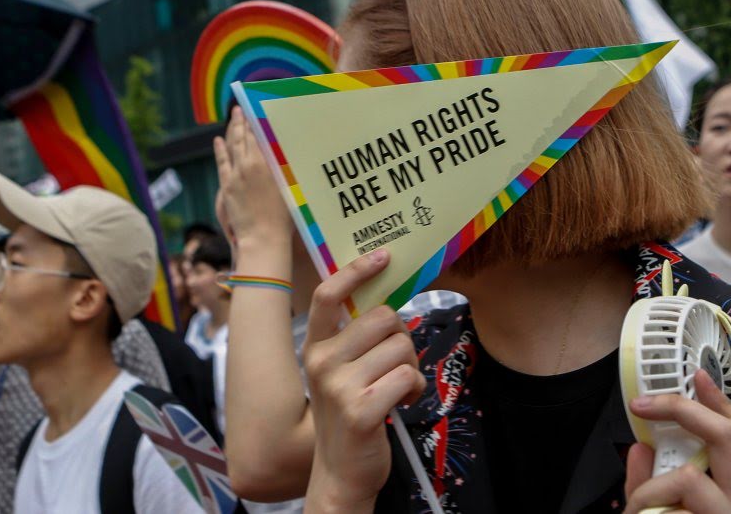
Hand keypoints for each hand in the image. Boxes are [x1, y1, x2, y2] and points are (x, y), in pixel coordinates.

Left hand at [214, 107, 293, 249]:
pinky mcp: (227, 186)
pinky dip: (220, 149)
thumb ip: (287, 170)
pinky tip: (218, 140)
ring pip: (234, 145)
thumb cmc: (284, 219)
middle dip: (244, 120)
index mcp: (270, 164)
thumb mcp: (292, 189)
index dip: (259, 121)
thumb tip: (288, 154)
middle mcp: (252, 165)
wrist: (263, 237)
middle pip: (246, 137)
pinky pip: (222, 162)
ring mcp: (237, 174)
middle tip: (242, 107)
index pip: (263, 136)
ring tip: (233, 115)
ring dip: (233, 128)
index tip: (258, 109)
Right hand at [302, 250, 425, 510]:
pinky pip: (408, 376)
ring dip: (411, 366)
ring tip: (398, 387)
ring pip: (401, 346)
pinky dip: (415, 388)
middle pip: (383, 317)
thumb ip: (356, 339)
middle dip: (402, 336)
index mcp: (315, 348)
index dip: (356, 270)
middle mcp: (321, 362)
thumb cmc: (350, 414)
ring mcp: (339, 387)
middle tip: (397, 361)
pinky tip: (403, 403)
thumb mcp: (342, 372)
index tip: (384, 257)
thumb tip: (388, 302)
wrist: (341, 473)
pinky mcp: (361, 410)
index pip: (327, 295)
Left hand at [623, 372, 730, 513]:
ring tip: (638, 508)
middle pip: (726, 434)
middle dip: (682, 410)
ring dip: (650, 490)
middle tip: (641, 406)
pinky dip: (647, 510)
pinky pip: (673, 510)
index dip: (721, 403)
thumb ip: (649, 479)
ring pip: (688, 476)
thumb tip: (640, 448)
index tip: (699, 376)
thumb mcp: (660, 504)